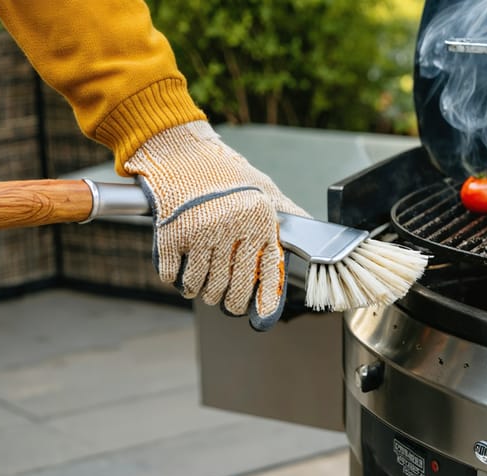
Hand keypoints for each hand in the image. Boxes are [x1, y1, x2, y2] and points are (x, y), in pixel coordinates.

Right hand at [124, 121, 308, 329]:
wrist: (178, 148)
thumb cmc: (223, 171)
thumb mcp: (263, 189)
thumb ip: (286, 212)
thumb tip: (315, 229)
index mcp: (259, 220)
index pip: (265, 273)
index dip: (263, 299)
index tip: (259, 315)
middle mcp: (233, 228)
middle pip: (230, 287)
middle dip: (227, 300)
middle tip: (223, 301)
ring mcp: (200, 232)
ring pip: (200, 286)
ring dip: (199, 291)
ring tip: (200, 286)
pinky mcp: (170, 233)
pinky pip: (172, 275)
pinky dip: (175, 278)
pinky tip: (179, 270)